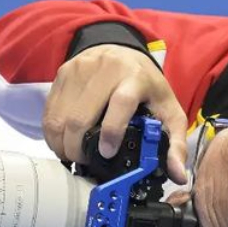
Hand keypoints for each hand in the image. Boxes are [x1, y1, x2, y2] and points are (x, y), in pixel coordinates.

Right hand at [43, 44, 189, 184]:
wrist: (121, 52)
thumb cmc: (145, 86)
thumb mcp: (168, 110)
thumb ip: (175, 143)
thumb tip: (177, 174)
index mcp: (135, 78)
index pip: (120, 102)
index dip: (111, 131)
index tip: (106, 153)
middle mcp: (105, 70)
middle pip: (80, 117)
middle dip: (78, 149)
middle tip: (85, 161)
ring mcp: (80, 71)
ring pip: (59, 118)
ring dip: (62, 145)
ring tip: (73, 154)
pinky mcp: (63, 74)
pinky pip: (49, 112)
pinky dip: (53, 134)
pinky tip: (63, 142)